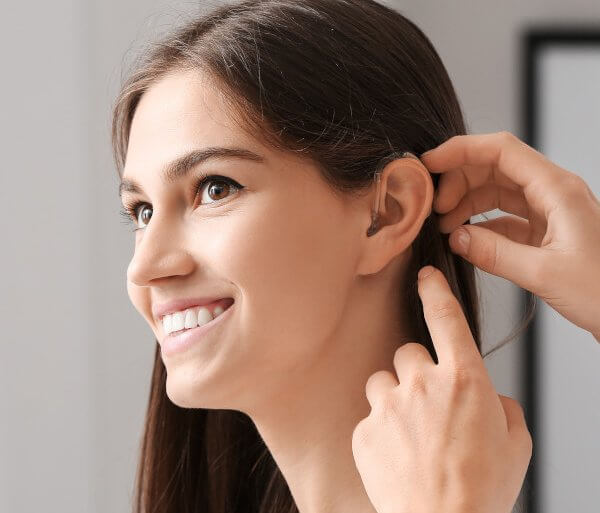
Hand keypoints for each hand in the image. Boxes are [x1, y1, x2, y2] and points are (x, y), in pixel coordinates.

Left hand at [351, 266, 531, 512]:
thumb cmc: (483, 489)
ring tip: (408, 431)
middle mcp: (423, 383)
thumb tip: (491, 399)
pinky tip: (397, 456)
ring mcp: (389, 405)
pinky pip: (369, 417)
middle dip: (416, 371)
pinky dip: (381, 431)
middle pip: (407, 352)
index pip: (445, 318)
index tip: (425, 275)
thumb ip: (503, 408)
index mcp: (464, 379)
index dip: (435, 292)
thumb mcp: (515, 444)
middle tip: (426, 403)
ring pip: (382, 381)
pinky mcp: (365, 430)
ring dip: (394, 397)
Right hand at [420, 131, 599, 342]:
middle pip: (495, 167)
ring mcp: (549, 212)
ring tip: (446, 227)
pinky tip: (466, 240)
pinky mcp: (546, 232)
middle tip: (435, 208)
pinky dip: (481, 225)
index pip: (501, 150)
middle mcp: (553, 193)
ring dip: (467, 203)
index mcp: (558, 190)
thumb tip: (456, 238)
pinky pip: (505, 218)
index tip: (429, 163)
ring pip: (497, 191)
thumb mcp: (546, 274)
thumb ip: (495, 254)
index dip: (460, 150)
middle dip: (459, 181)